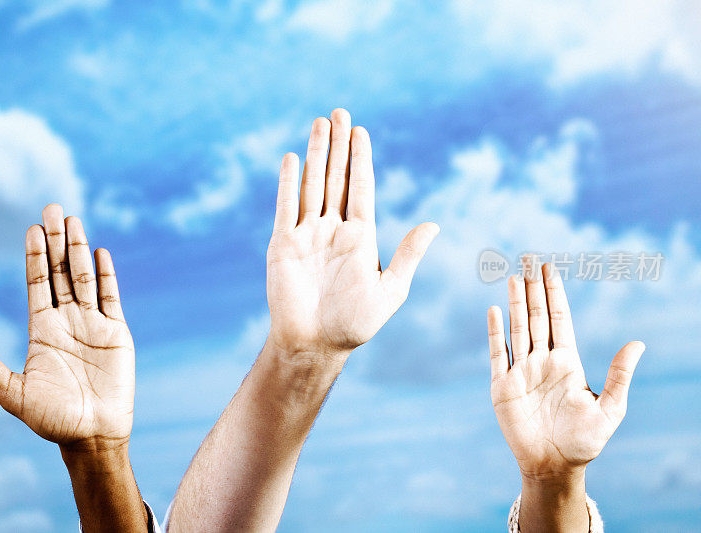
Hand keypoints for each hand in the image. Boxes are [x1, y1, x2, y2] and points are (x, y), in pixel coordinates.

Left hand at [0, 204, 133, 447]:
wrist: (92, 435)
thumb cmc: (51, 420)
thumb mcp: (12, 393)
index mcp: (41, 330)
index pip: (36, 283)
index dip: (34, 256)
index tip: (32, 228)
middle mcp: (66, 321)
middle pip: (59, 272)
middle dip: (57, 240)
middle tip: (53, 208)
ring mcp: (93, 324)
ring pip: (85, 277)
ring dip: (80, 249)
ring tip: (75, 220)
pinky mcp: (117, 333)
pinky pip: (112, 298)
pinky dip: (108, 275)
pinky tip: (101, 252)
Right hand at [266, 109, 438, 360]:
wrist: (315, 345)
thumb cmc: (354, 324)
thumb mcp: (389, 289)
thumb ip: (408, 255)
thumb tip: (434, 224)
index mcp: (361, 237)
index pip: (362, 188)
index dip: (361, 158)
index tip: (361, 131)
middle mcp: (334, 230)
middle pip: (337, 178)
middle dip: (339, 145)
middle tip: (339, 112)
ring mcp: (307, 235)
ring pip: (313, 185)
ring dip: (316, 154)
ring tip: (319, 123)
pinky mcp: (283, 244)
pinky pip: (286, 207)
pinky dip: (288, 183)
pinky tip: (291, 159)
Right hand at [487, 258, 644, 480]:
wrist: (553, 466)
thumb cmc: (584, 441)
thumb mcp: (610, 409)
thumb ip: (620, 375)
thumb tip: (638, 343)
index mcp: (567, 362)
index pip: (559, 320)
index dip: (555, 294)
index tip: (551, 269)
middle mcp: (542, 361)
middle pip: (536, 317)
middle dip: (533, 289)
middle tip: (529, 260)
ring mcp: (521, 372)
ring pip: (517, 329)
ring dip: (516, 303)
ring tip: (515, 277)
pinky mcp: (502, 386)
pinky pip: (497, 354)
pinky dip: (495, 332)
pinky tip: (494, 311)